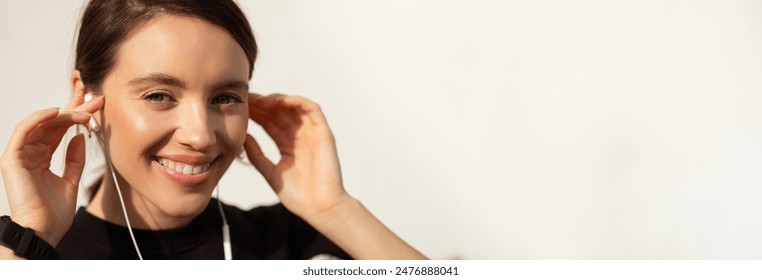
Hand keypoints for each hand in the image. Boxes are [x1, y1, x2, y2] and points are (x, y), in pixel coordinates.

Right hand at [0, 92, 103, 245]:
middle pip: (52, 123)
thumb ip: (75, 159)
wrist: (43, 232)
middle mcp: (30, 153)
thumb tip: (79, 136)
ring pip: (41, 124)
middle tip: (96, 100)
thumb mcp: (71, 181)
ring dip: (64, 113)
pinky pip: (23, 131)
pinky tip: (57, 111)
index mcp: (41, 157)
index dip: (76, 114)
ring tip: (84, 111)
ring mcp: (20, 155)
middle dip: (75, 108)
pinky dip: (39, 118)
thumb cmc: (53, 214)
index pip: (59, 129)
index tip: (97, 105)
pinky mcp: (12, 159)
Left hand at [244, 93, 350, 222]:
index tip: (239, 107)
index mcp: (288, 145)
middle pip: (279, 112)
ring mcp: (312, 133)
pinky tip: (280, 101)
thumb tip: (242, 137)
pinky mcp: (323, 133)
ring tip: (260, 100)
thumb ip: (256, 154)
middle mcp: (300, 136)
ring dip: (278, 100)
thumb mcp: (270, 172)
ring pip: (295, 107)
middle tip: (246, 98)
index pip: (270, 122)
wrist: (320, 208)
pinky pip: (312, 110)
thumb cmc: (299, 196)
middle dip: (262, 103)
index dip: (255, 113)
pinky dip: (297, 101)